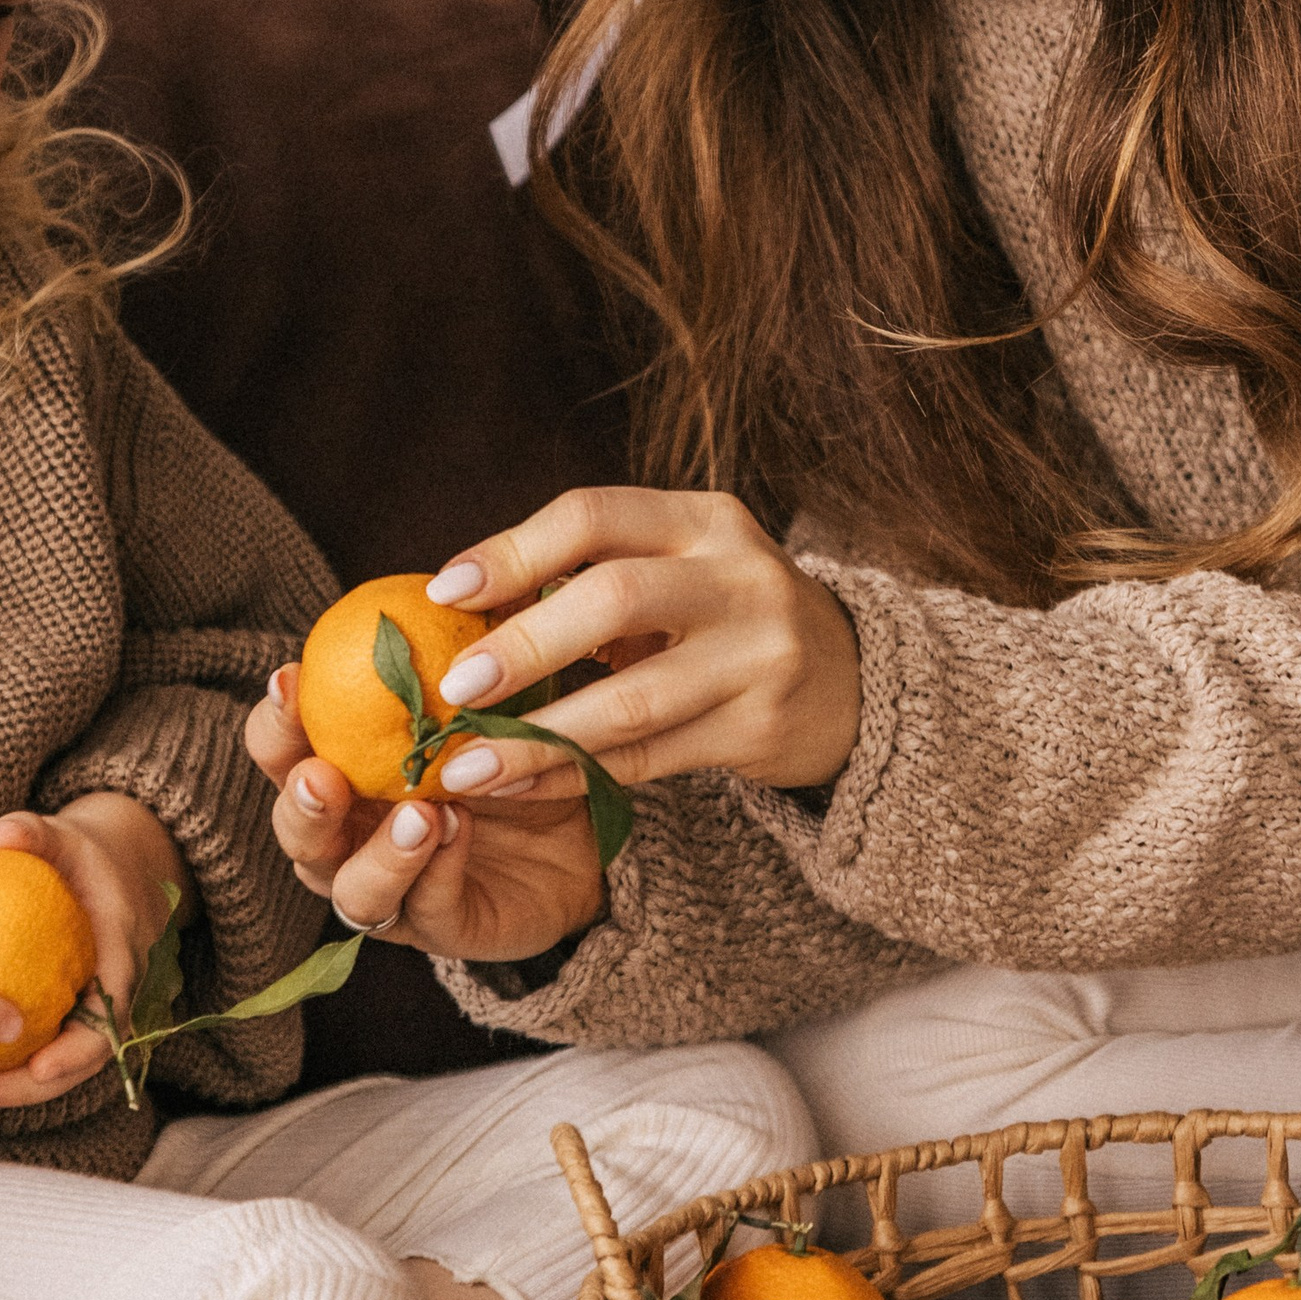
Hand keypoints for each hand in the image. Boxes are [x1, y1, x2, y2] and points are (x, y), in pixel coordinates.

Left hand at [0, 791, 196, 1081]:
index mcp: (123, 955)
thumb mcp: (64, 835)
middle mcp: (121, 994)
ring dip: (19, 1089)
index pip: (111, 1014)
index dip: (80, 1049)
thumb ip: (32, 832)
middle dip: (34, 1088)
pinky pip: (51, 1052)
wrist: (125, 871)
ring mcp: (102, 1012)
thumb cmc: (86, 855)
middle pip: (86, 1059)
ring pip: (67, 1066)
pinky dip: (15, 1069)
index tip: (40, 1068)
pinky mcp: (80, 1019)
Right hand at [245, 671, 605, 965]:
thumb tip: (454, 577)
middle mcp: (351, 839)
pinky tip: (460, 834)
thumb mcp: (494, 693)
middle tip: (320, 774)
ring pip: (351, 892)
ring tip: (418, 815)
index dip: (274, 720)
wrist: (586, 829)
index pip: (283, 750)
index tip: (290, 678)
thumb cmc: (517, 752)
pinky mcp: (446, 931)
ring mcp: (394, 893)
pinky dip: (438, 872)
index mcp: (343, 774)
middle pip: (295, 831)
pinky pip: (428, 910)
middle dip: (298, 802)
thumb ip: (462, 649)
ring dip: (377, 854)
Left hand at [406, 487, 862, 802]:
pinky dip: (573, 774)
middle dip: (523, 645)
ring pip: (629, 699)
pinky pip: (647, 759)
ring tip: (466, 763)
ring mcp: (758, 654)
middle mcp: (740, 577)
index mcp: (705, 519)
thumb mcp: (682, 568)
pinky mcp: (759, 728)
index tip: (445, 593)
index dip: (511, 551)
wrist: (855, 683)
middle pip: (613, 598)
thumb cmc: (727, 618)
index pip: (594, 515)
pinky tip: (519, 783)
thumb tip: (463, 607)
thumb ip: (592, 574)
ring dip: (537, 735)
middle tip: (454, 686)